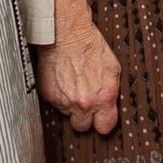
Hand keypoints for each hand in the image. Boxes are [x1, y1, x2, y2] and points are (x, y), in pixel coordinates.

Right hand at [38, 20, 121, 135]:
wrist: (67, 34)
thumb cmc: (90, 46)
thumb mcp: (112, 69)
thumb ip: (111, 92)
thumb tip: (110, 105)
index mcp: (104, 97)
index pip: (104, 128)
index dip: (102, 123)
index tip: (100, 118)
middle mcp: (84, 103)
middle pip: (82, 127)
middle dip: (83, 117)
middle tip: (83, 103)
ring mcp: (65, 101)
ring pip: (66, 115)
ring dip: (69, 104)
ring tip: (72, 86)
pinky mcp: (49, 95)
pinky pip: (54, 104)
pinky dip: (57, 96)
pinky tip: (62, 81)